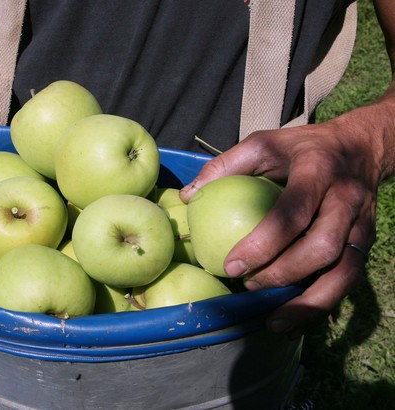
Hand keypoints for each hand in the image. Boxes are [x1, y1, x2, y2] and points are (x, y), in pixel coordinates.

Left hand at [180, 118, 379, 337]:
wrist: (358, 148)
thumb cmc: (298, 150)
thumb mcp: (262, 143)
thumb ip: (225, 165)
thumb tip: (188, 196)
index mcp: (317, 171)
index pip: (291, 213)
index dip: (262, 244)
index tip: (231, 267)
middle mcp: (345, 199)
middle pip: (322, 246)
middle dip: (282, 273)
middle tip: (248, 286)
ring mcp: (361, 224)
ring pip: (343, 272)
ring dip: (308, 303)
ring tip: (273, 322)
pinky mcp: (365, 243)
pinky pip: (347, 280)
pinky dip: (321, 305)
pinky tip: (294, 321)